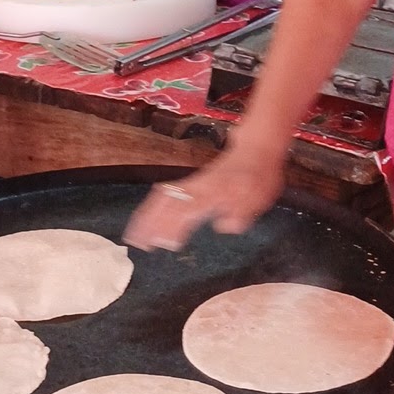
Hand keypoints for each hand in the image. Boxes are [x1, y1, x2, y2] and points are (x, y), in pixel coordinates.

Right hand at [124, 144, 285, 250]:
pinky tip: (145, 216)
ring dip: (146, 215)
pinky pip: (164, 193)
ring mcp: (191, 184)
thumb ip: (242, 213)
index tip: (163, 243)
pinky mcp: (190, 184)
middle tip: (135, 242)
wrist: (255, 149)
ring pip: (162, 197)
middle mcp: (197, 188)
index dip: (174, 226)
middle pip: (166, 203)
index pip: (187, 210)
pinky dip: (151, 206)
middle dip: (149, 222)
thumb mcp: (259, 196)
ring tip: (134, 233)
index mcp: (213, 193)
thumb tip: (225, 226)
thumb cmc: (258, 176)